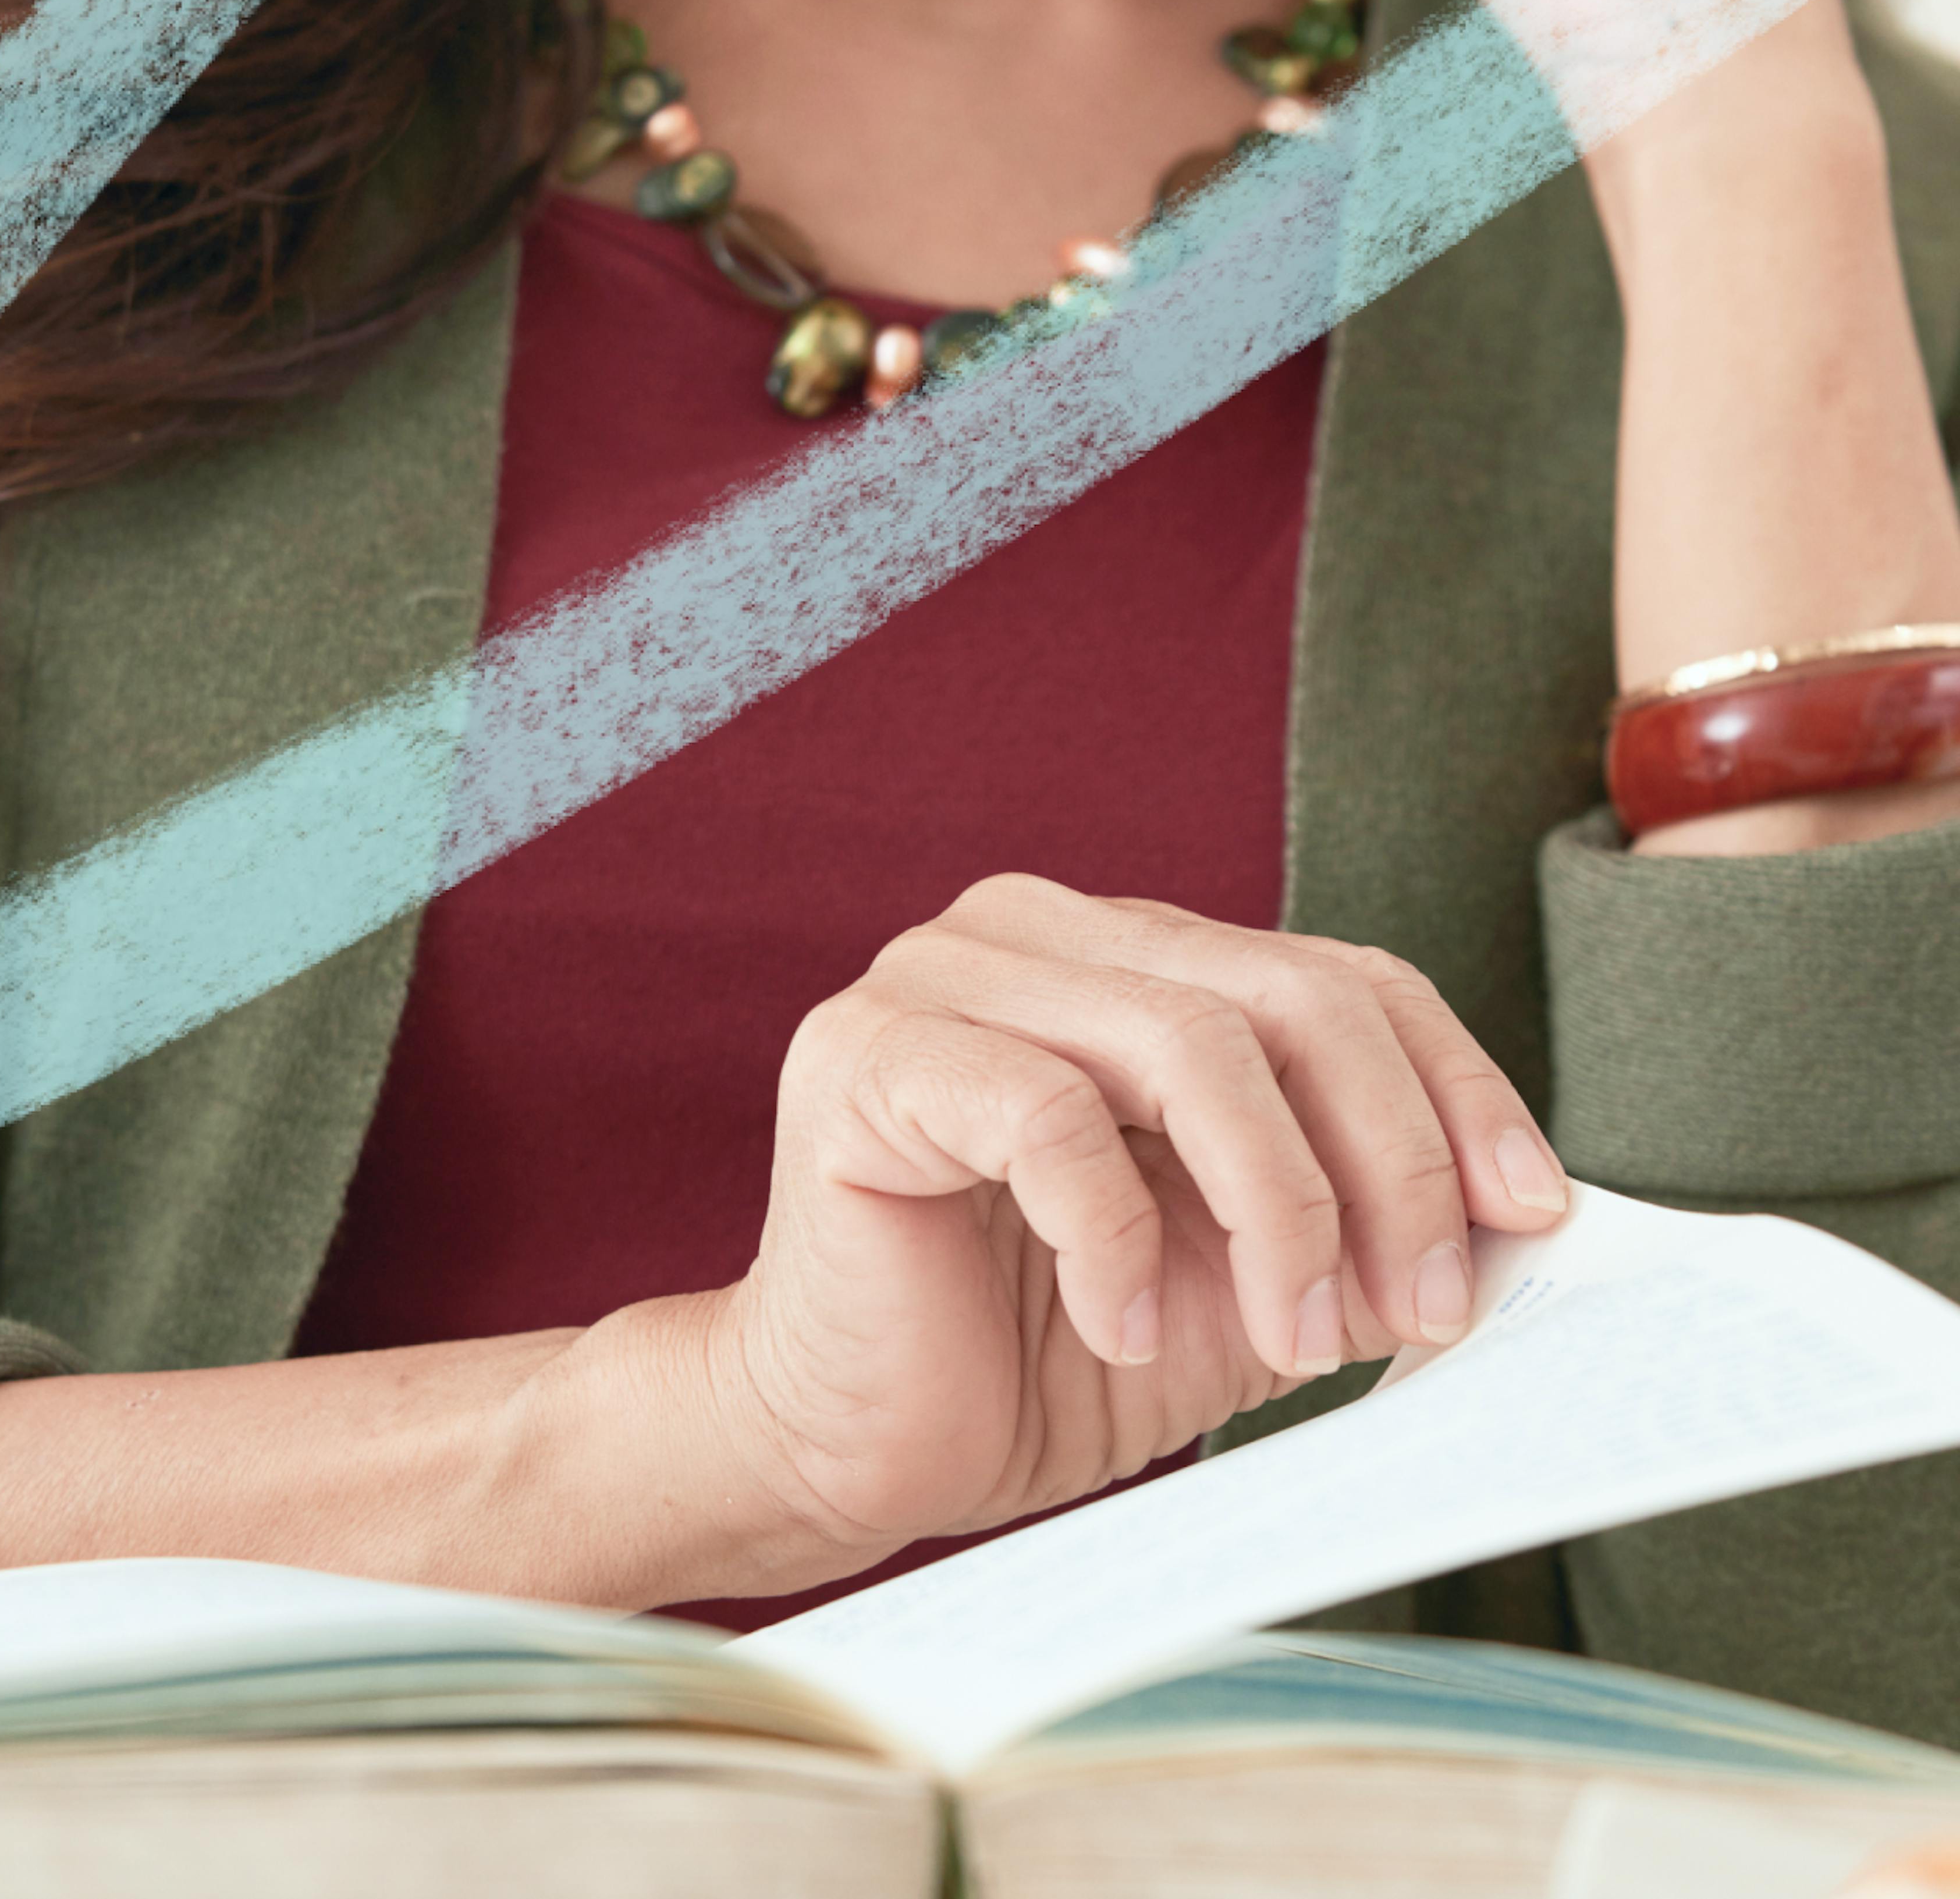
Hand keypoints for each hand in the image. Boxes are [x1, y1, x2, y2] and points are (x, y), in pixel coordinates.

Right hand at [713, 874, 1570, 1569]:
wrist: (848, 1440)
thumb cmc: (1034, 1352)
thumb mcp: (1241, 1282)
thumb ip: (1351, 1226)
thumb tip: (1508, 1219)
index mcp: (1128, 958)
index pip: (1334, 976)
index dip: (1450, 1087)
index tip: (1525, 1213)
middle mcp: (1037, 933)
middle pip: (1280, 995)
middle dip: (1382, 1163)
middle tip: (1419, 1308)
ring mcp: (940, 976)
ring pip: (1183, 1041)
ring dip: (1275, 1208)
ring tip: (1288, 1337)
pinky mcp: (867, 1054)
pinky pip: (1045, 1114)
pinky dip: (1116, 1237)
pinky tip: (1119, 1327)